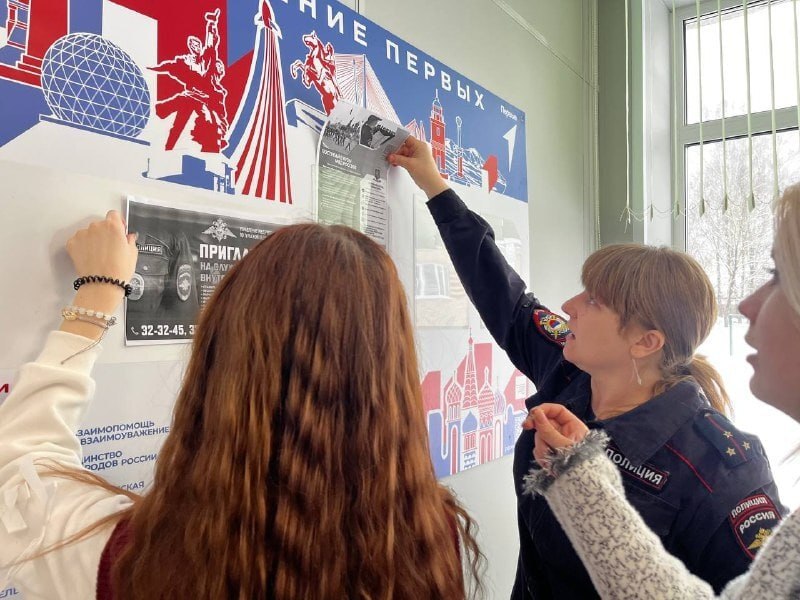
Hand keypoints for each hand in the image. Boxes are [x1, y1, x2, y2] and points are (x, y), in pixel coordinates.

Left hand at [60, 212, 138, 338]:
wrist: (102, 284)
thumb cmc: (118, 271)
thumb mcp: (132, 253)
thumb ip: (129, 240)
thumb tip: (127, 238)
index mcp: (113, 226)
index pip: (113, 214)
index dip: (117, 222)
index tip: (118, 230)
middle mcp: (96, 227)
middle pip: (100, 224)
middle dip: (105, 233)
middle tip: (109, 247)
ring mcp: (82, 234)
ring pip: (88, 232)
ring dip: (92, 239)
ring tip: (99, 255)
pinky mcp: (72, 243)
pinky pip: (77, 241)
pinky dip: (82, 247)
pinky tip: (90, 257)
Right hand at [388, 136, 449, 198]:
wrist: (432, 184)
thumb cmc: (426, 173)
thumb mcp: (409, 164)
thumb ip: (398, 159)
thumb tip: (390, 156)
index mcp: (420, 145)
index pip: (407, 138)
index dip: (398, 139)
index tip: (389, 142)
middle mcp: (419, 149)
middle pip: (404, 146)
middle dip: (396, 151)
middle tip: (389, 155)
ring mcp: (418, 156)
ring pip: (405, 153)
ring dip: (398, 157)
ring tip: (391, 161)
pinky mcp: (416, 162)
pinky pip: (407, 159)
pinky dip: (401, 161)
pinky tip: (396, 163)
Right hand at [523, 404, 588, 469]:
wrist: (583, 488)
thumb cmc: (581, 466)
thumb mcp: (564, 445)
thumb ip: (548, 430)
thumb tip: (536, 413)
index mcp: (573, 427)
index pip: (557, 411)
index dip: (544, 409)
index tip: (532, 413)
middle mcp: (564, 434)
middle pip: (545, 423)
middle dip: (538, 430)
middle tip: (525, 426)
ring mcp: (556, 444)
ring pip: (540, 438)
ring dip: (541, 447)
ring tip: (549, 459)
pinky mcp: (550, 455)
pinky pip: (539, 450)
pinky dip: (541, 457)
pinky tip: (549, 466)